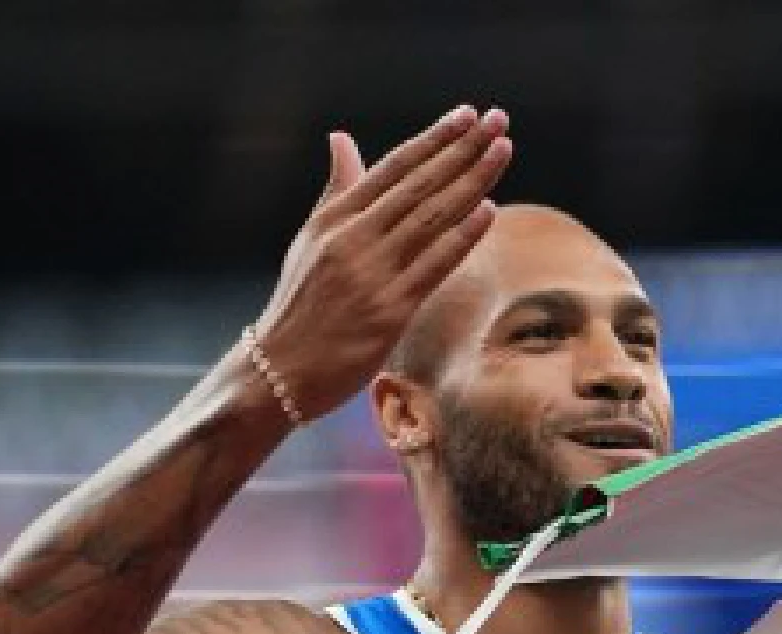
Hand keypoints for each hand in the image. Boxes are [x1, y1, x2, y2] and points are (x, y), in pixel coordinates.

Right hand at [248, 106, 513, 418]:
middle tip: (498, 121)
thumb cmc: (301, 306)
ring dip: (472, 182)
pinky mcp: (390, 311)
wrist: (278, 369)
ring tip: (503, 152)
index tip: (467, 115)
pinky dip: (462, 236)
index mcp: (334, 218)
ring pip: (431, 217)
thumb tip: (342, 140)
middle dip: (462, 150)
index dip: (434, 139)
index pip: (394, 167)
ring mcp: (372, 273)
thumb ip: (338, 191)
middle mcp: (353, 238)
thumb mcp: (312, 239)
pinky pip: (434, 265)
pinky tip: (488, 210)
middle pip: (419, 184)